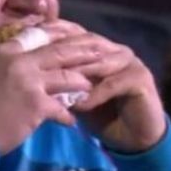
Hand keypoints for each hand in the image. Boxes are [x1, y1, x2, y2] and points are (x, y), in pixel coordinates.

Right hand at [0, 25, 96, 153]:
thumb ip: (10, 64)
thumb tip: (32, 61)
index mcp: (5, 50)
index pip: (41, 35)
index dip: (63, 35)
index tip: (78, 37)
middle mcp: (18, 60)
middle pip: (60, 51)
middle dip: (84, 52)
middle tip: (102, 52)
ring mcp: (29, 81)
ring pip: (66, 78)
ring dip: (82, 84)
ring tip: (90, 89)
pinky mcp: (36, 104)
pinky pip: (62, 107)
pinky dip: (68, 115)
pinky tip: (71, 121)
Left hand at [43, 21, 165, 152]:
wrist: (131, 138)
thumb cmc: (99, 114)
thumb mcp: (73, 94)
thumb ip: (58, 79)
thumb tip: (29, 70)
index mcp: (99, 47)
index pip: (75, 32)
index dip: (54, 34)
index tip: (30, 40)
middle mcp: (115, 49)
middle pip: (87, 42)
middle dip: (62, 51)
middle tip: (39, 60)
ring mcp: (130, 62)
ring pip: (99, 61)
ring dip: (77, 72)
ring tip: (56, 83)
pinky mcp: (141, 79)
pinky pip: (113, 84)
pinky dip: (95, 94)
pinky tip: (79, 104)